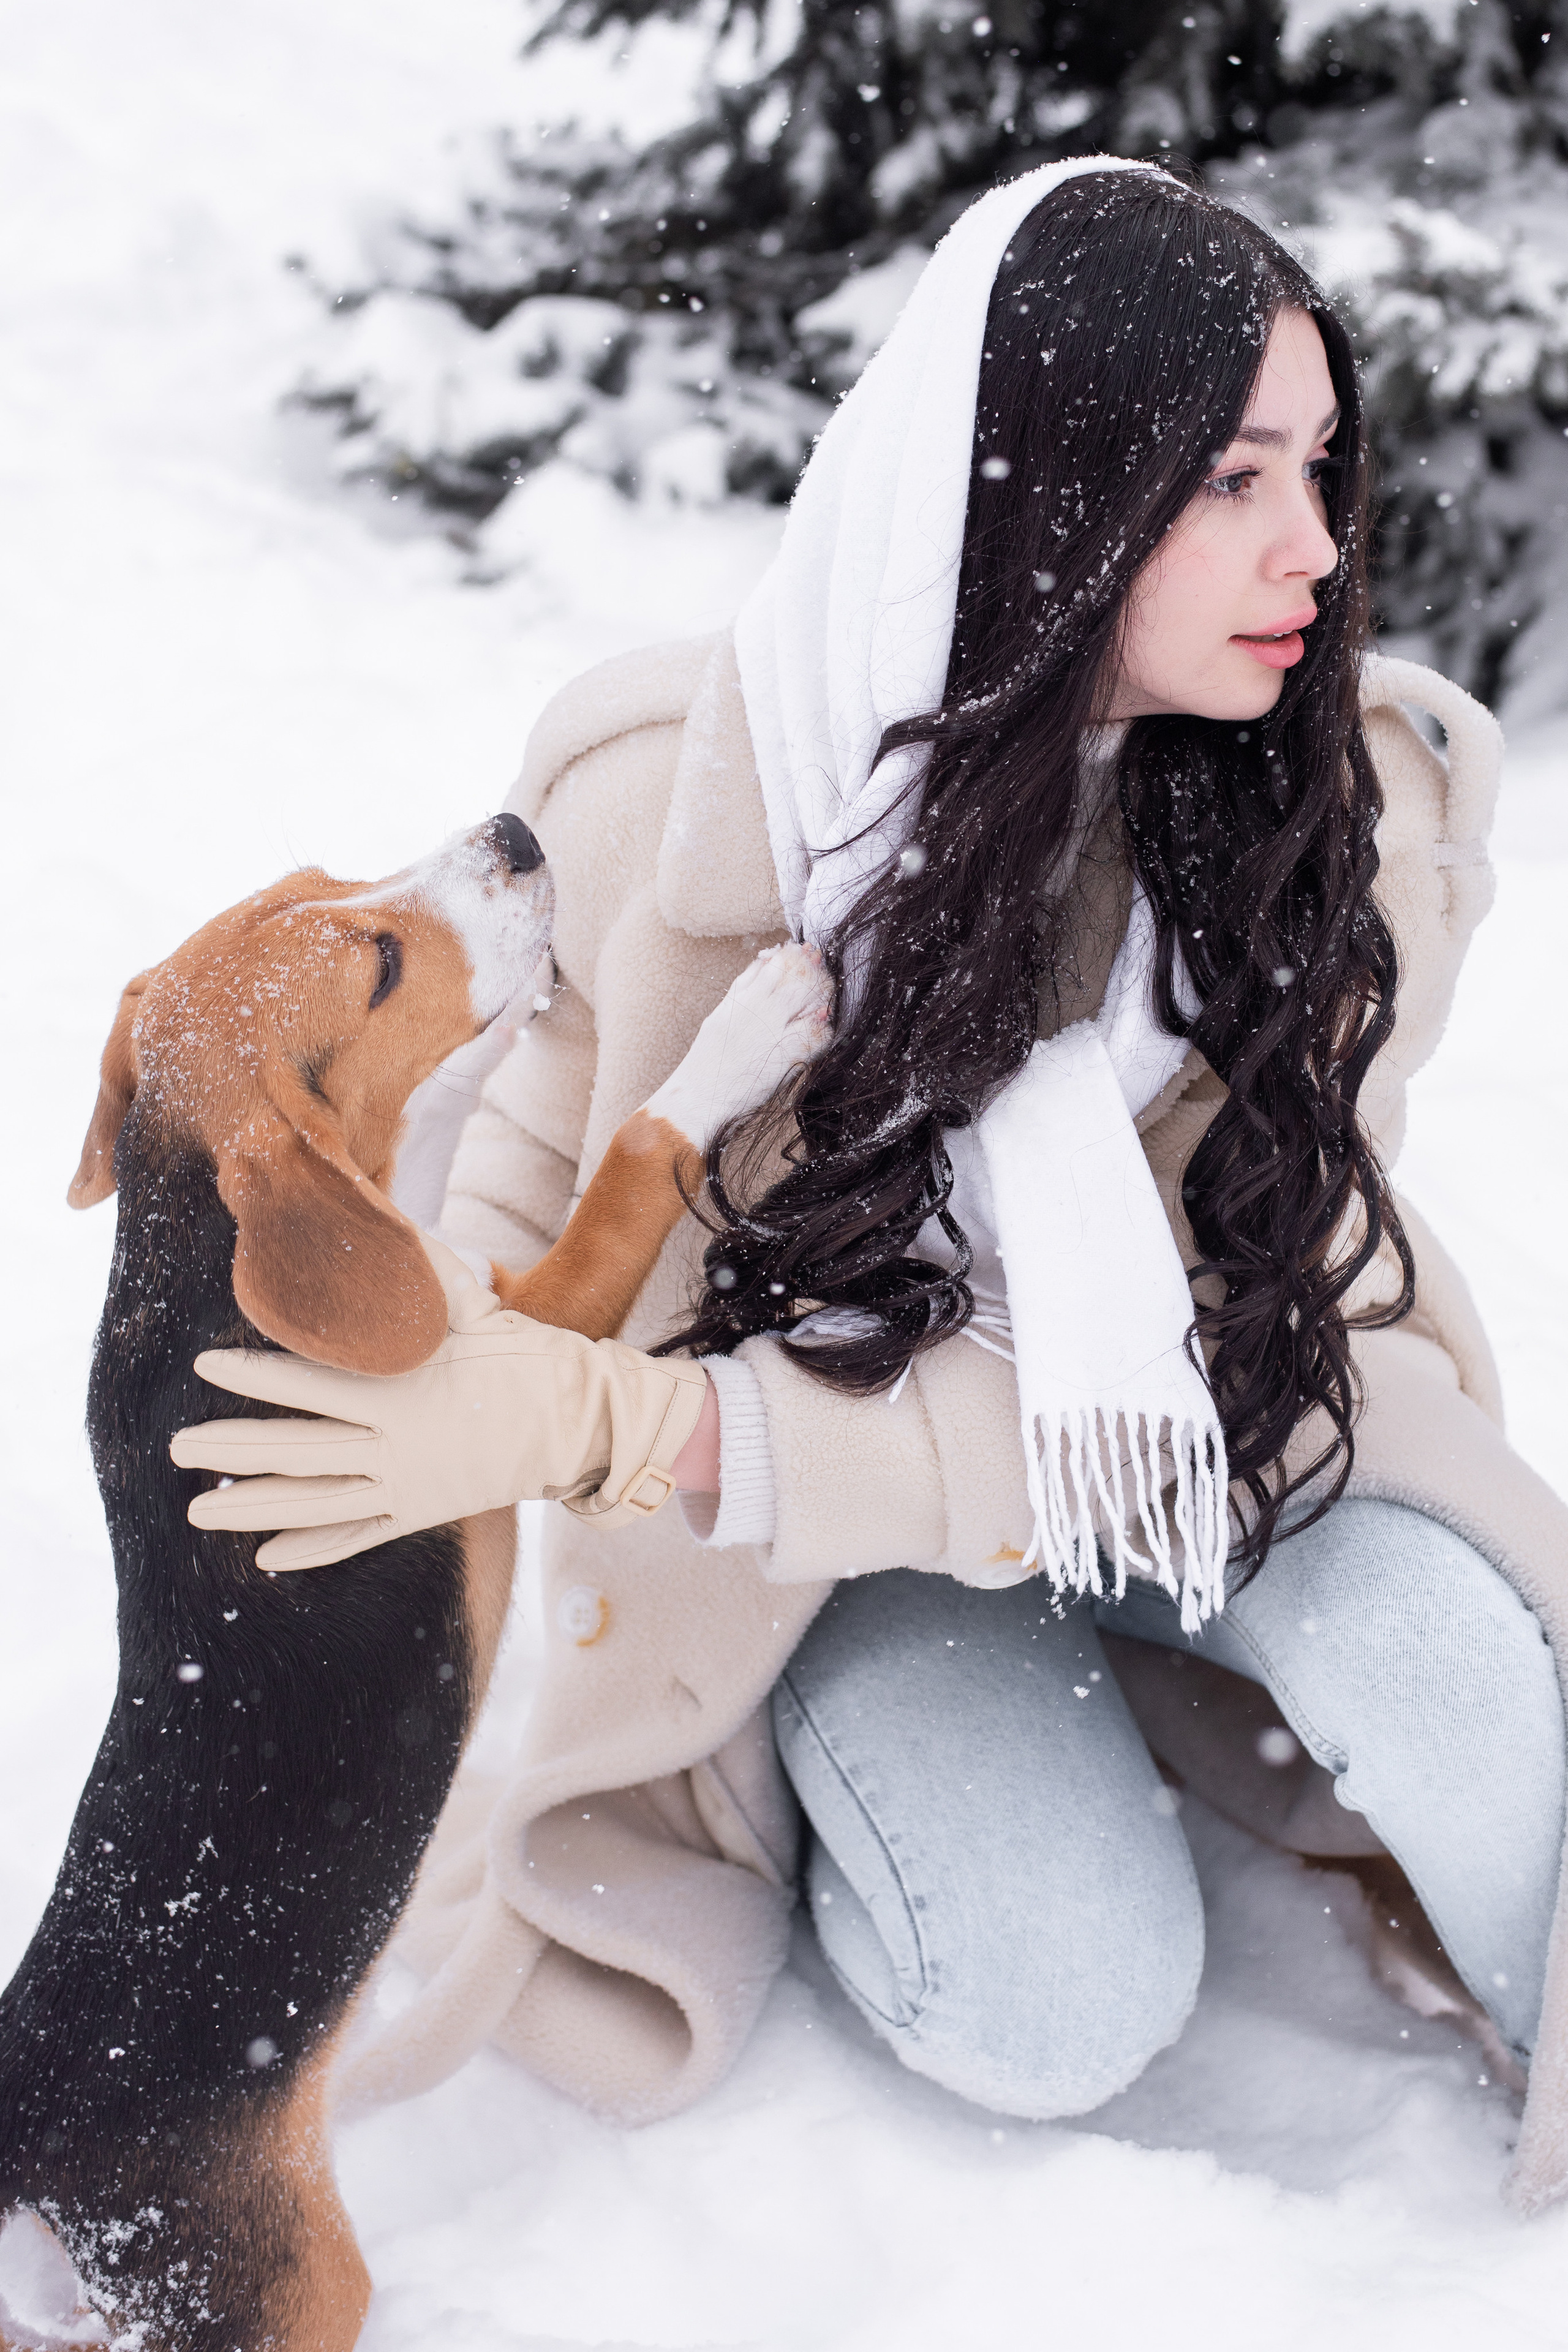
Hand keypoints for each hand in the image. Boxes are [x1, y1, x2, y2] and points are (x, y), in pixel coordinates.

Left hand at [170, 1238, 707, 1568]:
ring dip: (251, 1508)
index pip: (310, 1382)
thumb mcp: (476, 1302)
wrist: (577, 1422)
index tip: (205, 1363)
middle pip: (296, 1450)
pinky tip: (266, 1557)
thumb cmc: (522, 1353)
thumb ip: (427, 1266)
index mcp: (403, 1390)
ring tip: (196, 1511)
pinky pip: (356, 1537)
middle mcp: (397, 1445)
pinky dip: (312, 1548)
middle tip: (176, 1446)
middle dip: (231, 1449)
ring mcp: (406, 1487)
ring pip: (313, 1504)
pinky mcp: (420, 1513)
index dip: (253, 1373)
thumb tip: (386, 1215)